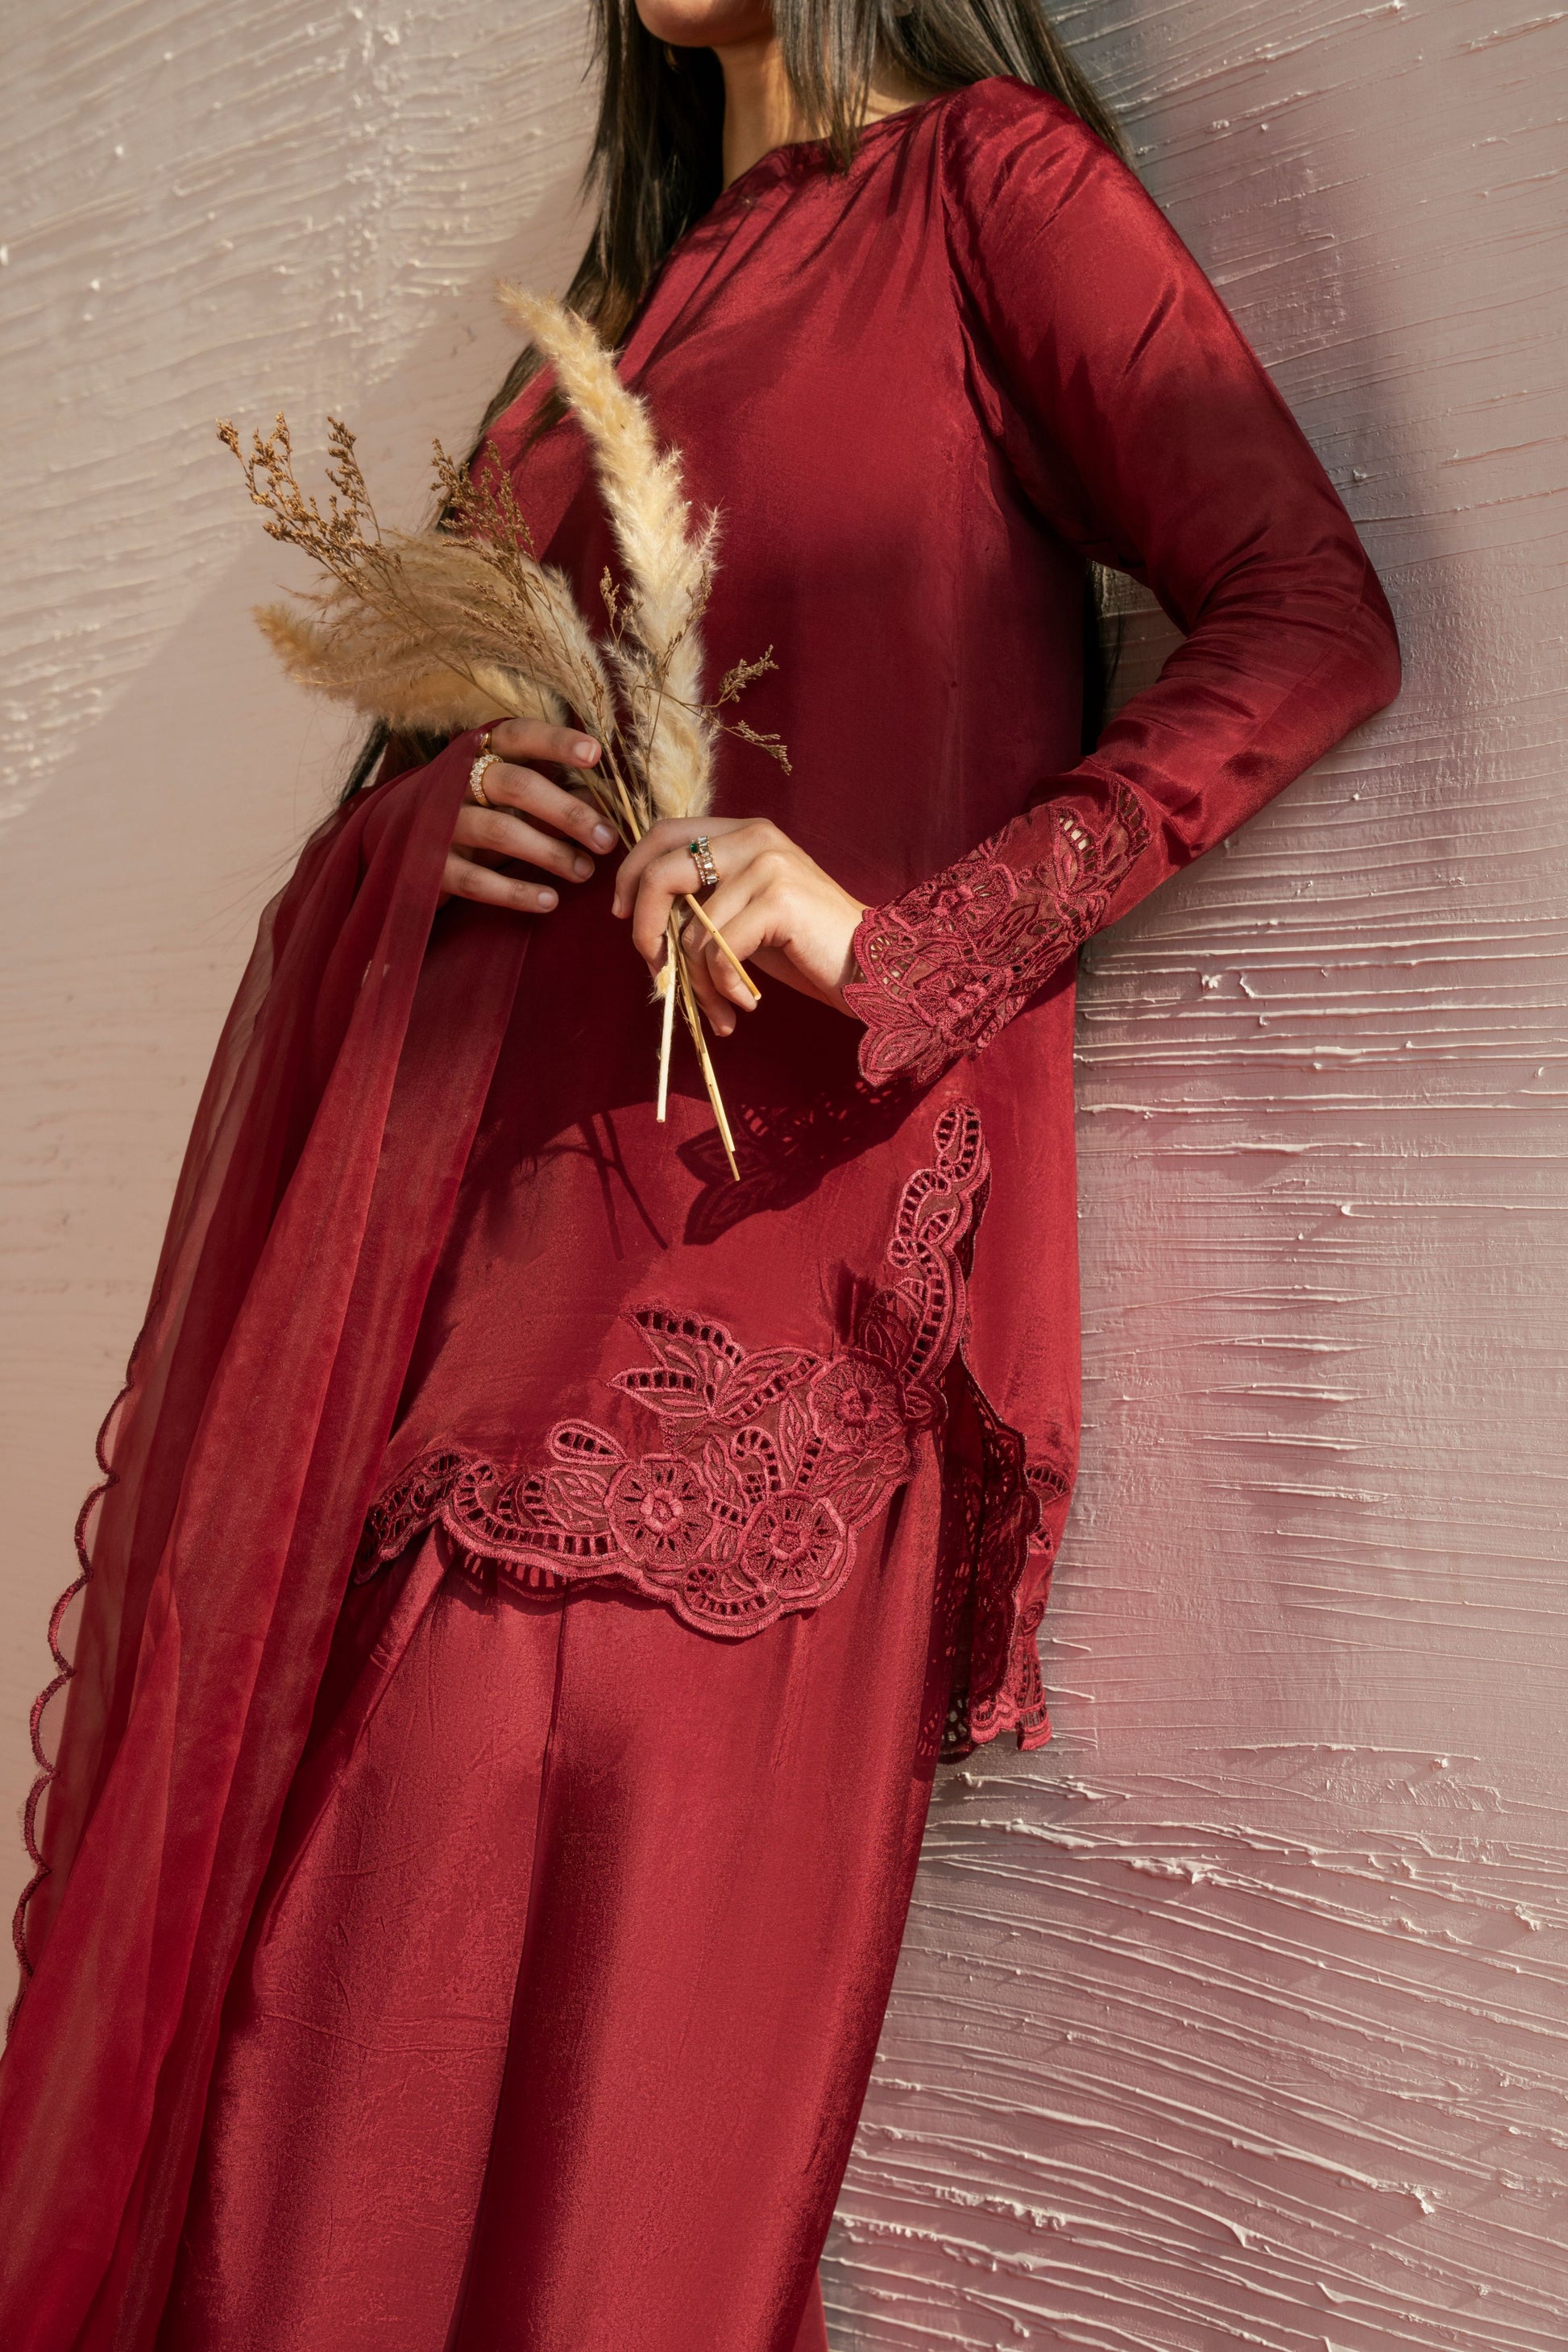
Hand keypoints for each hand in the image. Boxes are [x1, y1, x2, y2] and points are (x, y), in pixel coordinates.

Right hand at [442, 719, 614, 912]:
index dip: (556, 741)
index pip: (518, 735)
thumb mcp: (505, 799)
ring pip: (500, 831)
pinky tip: (549, 900)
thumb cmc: (469, 814)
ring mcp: (438, 823)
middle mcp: (455, 781)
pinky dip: (516, 892)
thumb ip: (551, 794)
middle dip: (567, 812)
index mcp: (478, 754)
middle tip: (607, 839)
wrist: (394, 847)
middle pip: (516, 785)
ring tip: (584, 871)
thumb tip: (604, 799)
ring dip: (550, 853)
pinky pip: (477, 880)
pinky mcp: (428, 866)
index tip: (595, 754)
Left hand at [612, 817, 867, 1036]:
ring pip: (690, 928)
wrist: (872, 968)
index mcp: (744, 832)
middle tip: (657, 970)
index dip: (631, 873)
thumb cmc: (806, 948)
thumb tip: (640, 923)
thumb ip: (703, 902)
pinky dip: (723, 988)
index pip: (664, 832)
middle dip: (644, 929)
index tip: (623, 916)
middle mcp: (755, 837)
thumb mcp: (745, 914)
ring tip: (719, 1010)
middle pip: (661, 872)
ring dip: (695, 982)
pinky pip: (717, 951)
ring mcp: (768, 864)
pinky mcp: (778, 899)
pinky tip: (747, 1004)